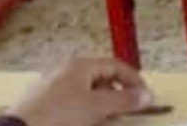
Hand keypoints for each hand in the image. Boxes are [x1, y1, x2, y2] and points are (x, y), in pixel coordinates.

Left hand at [6, 57, 157, 125]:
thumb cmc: (54, 116)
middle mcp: (64, 71)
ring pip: (85, 92)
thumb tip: (145, 96)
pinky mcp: (41, 103)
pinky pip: (70, 103)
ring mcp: (51, 86)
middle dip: (115, 96)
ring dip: (99, 106)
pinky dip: (82, 111)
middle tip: (124, 110)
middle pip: (101, 79)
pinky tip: (82, 123)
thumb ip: (124, 100)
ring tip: (102, 120)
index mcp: (79, 65)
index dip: (134, 81)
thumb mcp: (97, 107)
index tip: (143, 96)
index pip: (116, 66)